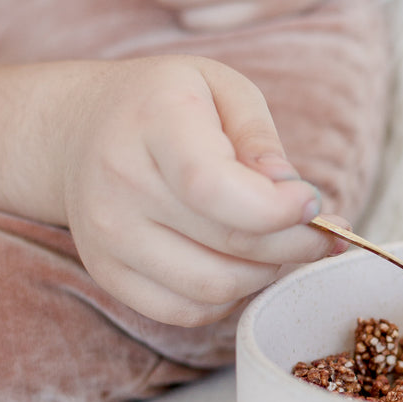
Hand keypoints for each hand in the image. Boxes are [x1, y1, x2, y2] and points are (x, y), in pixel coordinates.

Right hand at [59, 54, 337, 325]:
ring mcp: (109, 237)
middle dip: (296, 244)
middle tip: (322, 231)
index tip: (313, 204)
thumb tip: (294, 197)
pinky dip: (230, 297)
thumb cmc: (166, 105)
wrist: (80, 132)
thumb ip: (261, 139)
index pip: (214, 187)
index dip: (277, 209)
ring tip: (280, 244)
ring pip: (215, 288)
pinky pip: (189, 312)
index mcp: (154, 122)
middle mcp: (121, 183)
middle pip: (230, 244)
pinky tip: (242, 264)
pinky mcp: (108, 275)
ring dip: (267, 273)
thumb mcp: (222, 89)